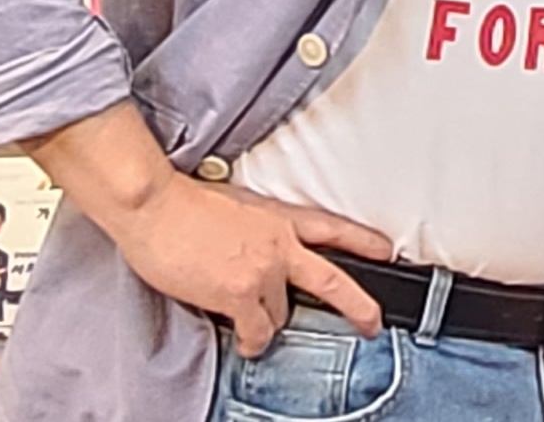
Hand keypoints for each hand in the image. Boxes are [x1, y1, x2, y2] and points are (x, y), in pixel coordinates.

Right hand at [100, 174, 390, 355]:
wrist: (157, 205)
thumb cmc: (184, 204)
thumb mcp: (237, 207)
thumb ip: (258, 231)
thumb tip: (258, 258)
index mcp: (279, 217)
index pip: (331, 228)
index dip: (362, 241)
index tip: (386, 250)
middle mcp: (279, 243)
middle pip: (332, 280)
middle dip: (358, 305)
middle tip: (372, 322)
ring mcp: (263, 270)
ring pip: (281, 314)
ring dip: (265, 320)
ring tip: (243, 314)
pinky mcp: (240, 294)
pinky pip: (257, 332)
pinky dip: (252, 340)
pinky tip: (243, 338)